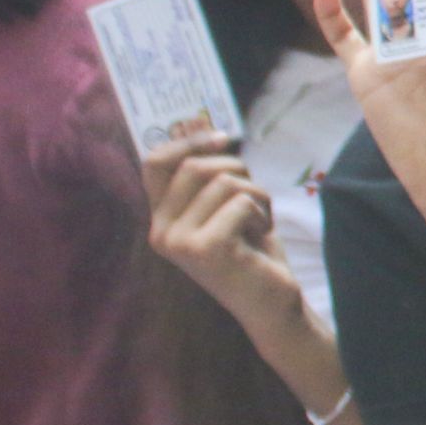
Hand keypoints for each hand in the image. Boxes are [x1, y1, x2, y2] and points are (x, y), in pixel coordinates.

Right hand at [140, 133, 304, 331]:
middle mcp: (161, 232)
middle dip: (238, 170)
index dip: (188, 141)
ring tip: (259, 222)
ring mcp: (180, 242)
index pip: (155, 162)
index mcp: (161, 219)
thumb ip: (210, 174)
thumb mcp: (225, 207)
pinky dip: (263, 212)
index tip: (222, 137)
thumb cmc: (251, 251)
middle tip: (255, 198)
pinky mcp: (206, 249)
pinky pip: (241, 201)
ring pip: (223, 181)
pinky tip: (261, 237)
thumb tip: (194, 121)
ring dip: (256, 195)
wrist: (270, 303)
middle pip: (196, 166)